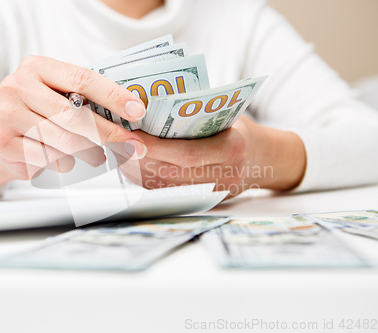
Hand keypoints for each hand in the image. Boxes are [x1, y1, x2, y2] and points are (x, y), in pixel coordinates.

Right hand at [0, 56, 147, 192]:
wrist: (5, 136)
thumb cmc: (41, 113)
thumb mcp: (60, 96)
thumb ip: (87, 99)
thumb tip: (132, 113)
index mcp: (37, 66)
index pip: (83, 79)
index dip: (114, 96)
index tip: (138, 111)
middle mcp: (18, 85)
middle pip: (74, 114)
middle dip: (108, 133)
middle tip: (132, 146)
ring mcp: (7, 113)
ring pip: (63, 140)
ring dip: (91, 153)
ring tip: (101, 158)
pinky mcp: (3, 141)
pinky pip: (47, 158)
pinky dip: (66, 164)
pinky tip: (70, 162)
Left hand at [118, 116, 305, 197]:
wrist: (265, 159)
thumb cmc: (240, 129)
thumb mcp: (226, 113)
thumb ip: (196, 112)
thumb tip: (151, 104)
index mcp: (232, 149)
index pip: (186, 153)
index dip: (155, 147)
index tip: (128, 134)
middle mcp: (223, 176)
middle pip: (170, 173)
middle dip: (136, 157)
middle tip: (111, 141)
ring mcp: (213, 192)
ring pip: (164, 186)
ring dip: (135, 169)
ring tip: (114, 150)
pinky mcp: (202, 200)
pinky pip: (167, 192)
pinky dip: (144, 178)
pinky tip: (129, 163)